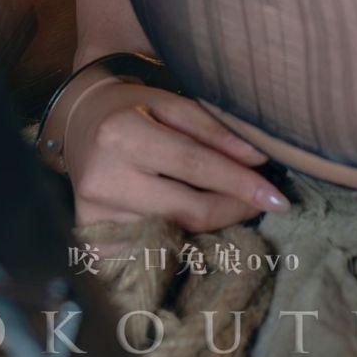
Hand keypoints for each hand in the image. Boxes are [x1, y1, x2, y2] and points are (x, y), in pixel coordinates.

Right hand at [62, 73, 286, 230]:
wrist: (80, 123)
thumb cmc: (132, 108)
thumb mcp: (170, 104)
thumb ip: (213, 130)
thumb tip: (259, 159)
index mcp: (122, 134)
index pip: (194, 165)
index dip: (240, 183)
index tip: (277, 197)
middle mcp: (104, 179)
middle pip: (188, 210)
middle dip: (234, 209)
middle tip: (264, 204)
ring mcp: (95, 216)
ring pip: (175, 235)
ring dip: (209, 227)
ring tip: (228, 208)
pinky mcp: (92, 242)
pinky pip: (151, 253)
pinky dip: (179, 244)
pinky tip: (193, 232)